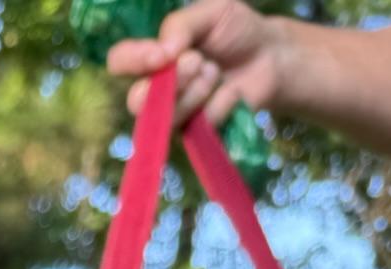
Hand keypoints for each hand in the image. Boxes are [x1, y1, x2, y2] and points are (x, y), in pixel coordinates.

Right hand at [106, 0, 288, 129]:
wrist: (270, 56)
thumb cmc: (236, 30)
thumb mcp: (210, 12)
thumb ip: (180, 25)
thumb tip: (163, 53)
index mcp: (153, 55)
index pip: (120, 60)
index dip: (132, 60)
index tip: (159, 55)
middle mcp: (157, 88)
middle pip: (137, 101)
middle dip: (170, 83)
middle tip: (198, 62)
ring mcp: (175, 113)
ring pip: (169, 115)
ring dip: (198, 90)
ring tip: (217, 72)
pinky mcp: (197, 134)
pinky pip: (199, 124)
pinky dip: (220, 102)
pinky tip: (231, 91)